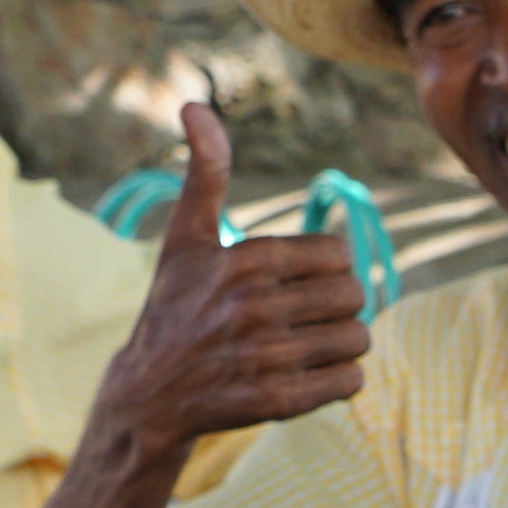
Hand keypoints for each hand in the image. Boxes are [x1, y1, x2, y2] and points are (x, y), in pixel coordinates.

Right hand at [87, 96, 369, 464]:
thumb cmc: (175, 307)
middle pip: (355, 295)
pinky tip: (313, 372)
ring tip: (314, 343)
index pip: (337, 252)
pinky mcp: (274, 402)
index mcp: (244, 260)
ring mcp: (264, 356)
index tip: (302, 279)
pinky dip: (342, 378)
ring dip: (345, 342)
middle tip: (313, 314)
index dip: (328, 266)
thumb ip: (204, 173)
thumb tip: (195, 105)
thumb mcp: (186, 238)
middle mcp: (254, 307)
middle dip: (341, 305)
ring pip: (358, 338)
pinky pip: (350, 382)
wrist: (149, 395)